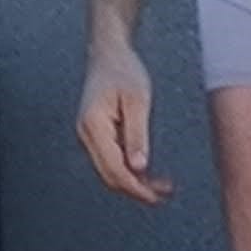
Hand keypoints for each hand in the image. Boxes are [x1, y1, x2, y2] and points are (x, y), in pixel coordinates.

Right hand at [76, 44, 174, 205]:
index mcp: (93, 126)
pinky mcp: (98, 135)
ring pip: (111, 170)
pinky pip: (112, 160)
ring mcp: (90, 136)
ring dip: (135, 181)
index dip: (136, 188)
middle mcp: (86, 134)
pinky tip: (148, 172)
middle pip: (110, 175)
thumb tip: (139, 167)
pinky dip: (130, 169)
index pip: (114, 169)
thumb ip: (137, 135)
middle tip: (164, 194)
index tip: (156, 197)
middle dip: (137, 189)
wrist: (109, 54)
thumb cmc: (123, 71)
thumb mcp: (137, 101)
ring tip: (161, 186)